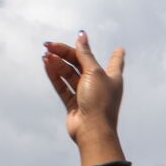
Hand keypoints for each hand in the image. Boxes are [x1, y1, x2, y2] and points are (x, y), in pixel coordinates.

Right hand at [42, 31, 125, 145]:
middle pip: (82, 63)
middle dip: (66, 53)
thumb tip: (81, 36)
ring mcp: (86, 95)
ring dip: (58, 63)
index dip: (117, 56)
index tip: (120, 49)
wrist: (92, 130)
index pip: (116, 63)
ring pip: (70, 74)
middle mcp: (100, 85)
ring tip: (46, 55)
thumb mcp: (94, 73)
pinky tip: (47, 64)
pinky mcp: (74, 104)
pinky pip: (63, 85)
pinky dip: (55, 75)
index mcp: (112, 78)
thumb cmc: (99, 101)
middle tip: (50, 45)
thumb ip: (85, 54)